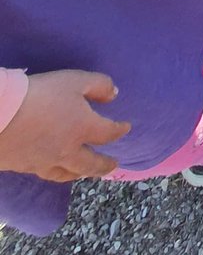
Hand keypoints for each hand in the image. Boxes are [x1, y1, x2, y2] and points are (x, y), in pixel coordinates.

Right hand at [0, 71, 129, 181]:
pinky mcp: (23, 167)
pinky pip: (45, 174)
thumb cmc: (40, 94)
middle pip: (90, 164)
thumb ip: (99, 85)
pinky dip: (56, 173)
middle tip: (113, 167)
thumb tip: (114, 95)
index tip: (126, 128)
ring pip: (66, 174)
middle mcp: (67, 151)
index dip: (119, 130)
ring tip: (85, 172)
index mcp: (83, 128)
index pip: (108, 133)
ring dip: (80, 173)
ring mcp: (43, 162)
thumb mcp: (74, 80)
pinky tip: (54, 169)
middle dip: (104, 166)